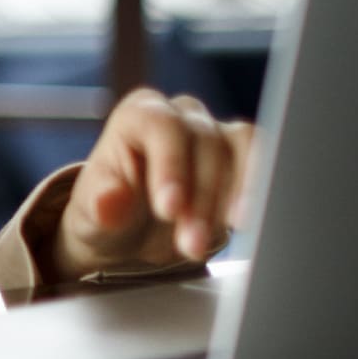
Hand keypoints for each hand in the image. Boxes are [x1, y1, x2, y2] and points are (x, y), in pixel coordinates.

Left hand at [46, 87, 257, 279]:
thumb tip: (109, 201)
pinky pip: (264, 163)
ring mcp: (217, 134)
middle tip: (191, 243)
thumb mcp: (92, 214)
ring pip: (241, 149)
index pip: (161, 126)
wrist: (133, 233)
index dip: (170, 166)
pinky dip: (259, 193)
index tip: (170, 210)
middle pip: (205, 142)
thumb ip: (100, 206)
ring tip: (221, 237)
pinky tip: (250, 223)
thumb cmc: (110, 213)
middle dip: (201, 198)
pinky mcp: (244, 158)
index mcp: (138, 115)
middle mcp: (181, 116)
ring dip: (235, 197)